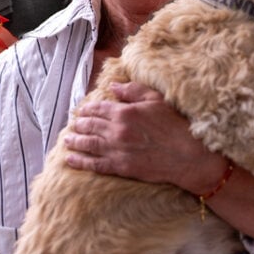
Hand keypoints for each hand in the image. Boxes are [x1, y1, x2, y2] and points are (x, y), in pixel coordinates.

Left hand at [63, 82, 225, 192]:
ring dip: (74, 141)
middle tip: (73, 123)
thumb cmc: (174, 125)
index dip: (87, 109)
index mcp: (124, 112)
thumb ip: (132, 90)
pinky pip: (95, 164)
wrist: (187, 155)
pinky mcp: (120, 167)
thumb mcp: (155, 100)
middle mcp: (116, 130)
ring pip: (88, 144)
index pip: (98, 108)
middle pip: (90, 125)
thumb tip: (113, 86)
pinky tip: (70, 159)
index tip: (81, 110)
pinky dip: (80, 161)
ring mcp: (117, 150)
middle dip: (79, 124)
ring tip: (66, 139)